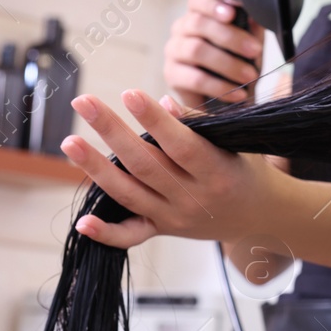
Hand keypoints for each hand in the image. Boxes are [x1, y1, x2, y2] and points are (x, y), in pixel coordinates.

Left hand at [59, 89, 284, 248]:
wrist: (260, 216)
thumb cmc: (245, 168)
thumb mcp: (234, 143)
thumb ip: (200, 124)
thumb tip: (163, 102)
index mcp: (217, 172)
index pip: (181, 145)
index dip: (155, 121)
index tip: (129, 93)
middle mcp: (194, 199)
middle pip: (146, 165)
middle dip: (112, 131)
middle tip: (83, 102)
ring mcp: (175, 218)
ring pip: (129, 194)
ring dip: (96, 168)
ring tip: (70, 142)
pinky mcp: (163, 231)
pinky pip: (132, 236)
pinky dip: (106, 233)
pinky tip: (82, 222)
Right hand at [163, 0, 265, 108]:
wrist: (231, 97)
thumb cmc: (240, 62)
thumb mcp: (251, 41)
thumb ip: (252, 25)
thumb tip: (256, 12)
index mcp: (199, 13)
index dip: (214, 3)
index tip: (233, 12)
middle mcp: (182, 28)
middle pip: (199, 23)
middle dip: (231, 37)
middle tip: (254, 50)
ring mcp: (174, 50)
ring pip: (196, 50)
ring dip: (228, 64)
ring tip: (249, 76)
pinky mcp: (172, 75)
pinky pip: (195, 78)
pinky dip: (219, 86)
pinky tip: (237, 93)